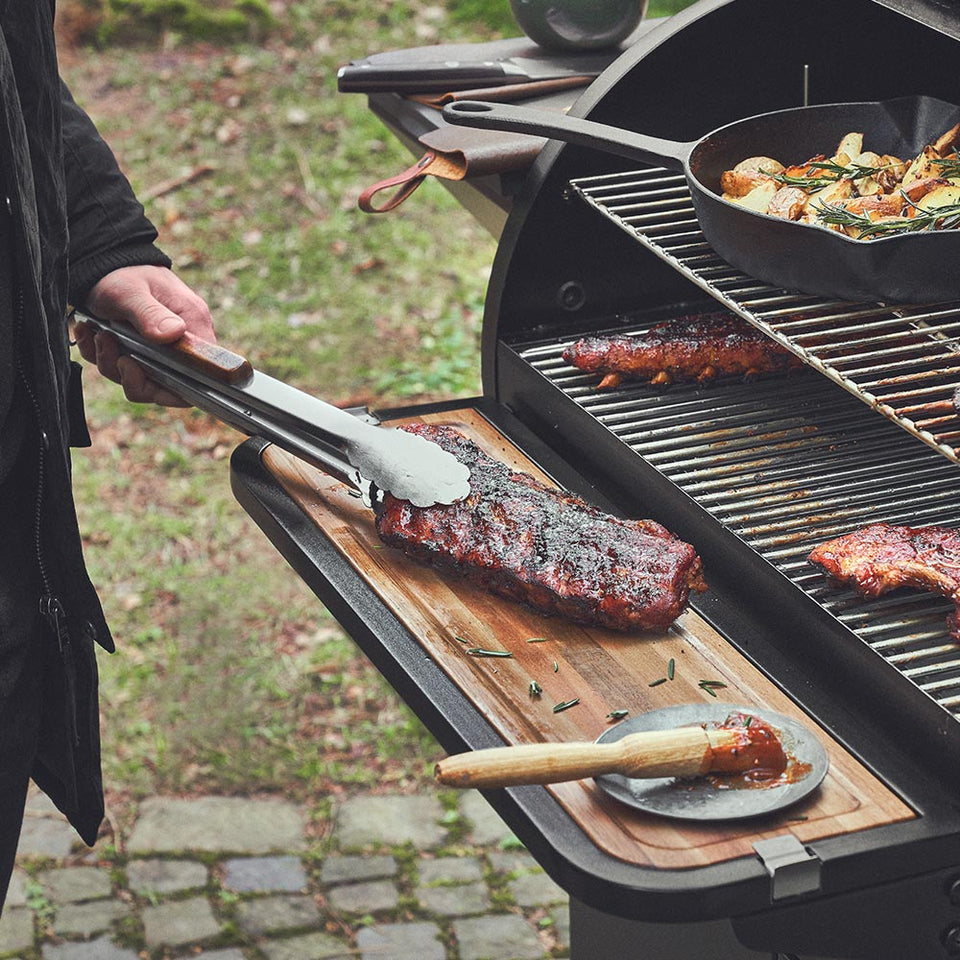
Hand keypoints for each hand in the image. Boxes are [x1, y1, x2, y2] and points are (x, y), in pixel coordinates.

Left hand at [75, 265, 215, 406]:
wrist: (102, 263)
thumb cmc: (123, 273)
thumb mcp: (131, 291)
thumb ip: (150, 314)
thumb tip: (173, 334)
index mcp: (193, 326)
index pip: (201, 373)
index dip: (174, 386)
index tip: (140, 370)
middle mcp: (182, 342)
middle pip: (167, 386)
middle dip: (132, 377)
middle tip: (113, 352)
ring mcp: (161, 350)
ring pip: (141, 380)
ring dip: (111, 364)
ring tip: (99, 335)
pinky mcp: (140, 352)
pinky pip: (122, 370)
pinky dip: (102, 357)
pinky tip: (93, 334)